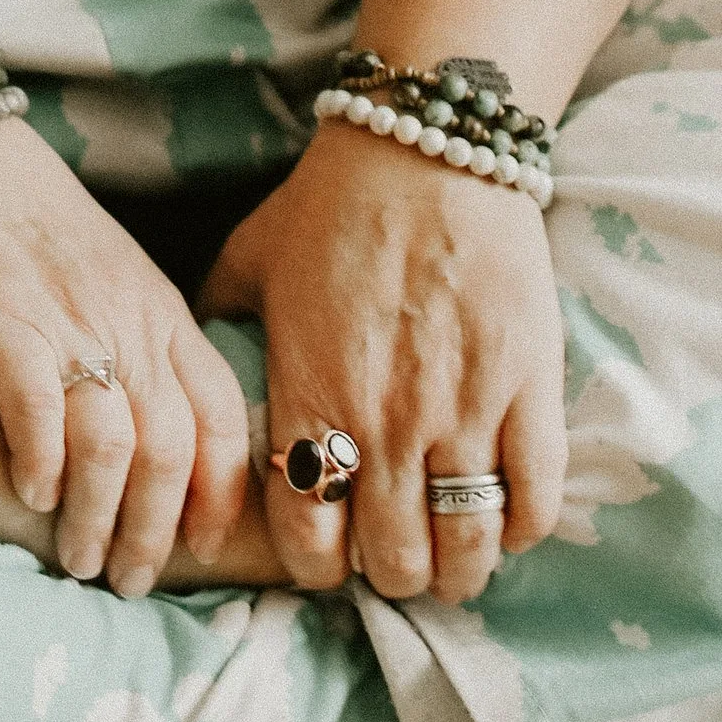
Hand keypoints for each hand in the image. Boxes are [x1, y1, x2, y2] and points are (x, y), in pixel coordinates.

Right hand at [0, 120, 251, 595]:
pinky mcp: (0, 317)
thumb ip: (143, 348)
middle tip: (131, 581)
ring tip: (77, 558)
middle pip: (171, 447)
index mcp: (162, 311)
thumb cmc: (33, 226)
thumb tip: (166, 446)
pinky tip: (28, 494)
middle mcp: (126, 319)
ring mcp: (67, 319)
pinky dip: (39, 462)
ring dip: (98, 518)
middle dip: (157, 531)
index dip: (222, 493)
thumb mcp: (113, 279)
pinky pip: (36, 407)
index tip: (204, 548)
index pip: (221, 415)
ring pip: (112, 444)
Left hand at [200, 123, 565, 604]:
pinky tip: (505, 515)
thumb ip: (215, 319)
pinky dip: (520, 526)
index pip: (311, 542)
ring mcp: (461, 411)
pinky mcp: (528, 390)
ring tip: (454, 555)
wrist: (423, 148)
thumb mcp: (250, 259)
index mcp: (311, 400)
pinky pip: (533, 501)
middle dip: (395, 573)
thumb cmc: (331, 203)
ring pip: (466, 546)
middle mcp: (383, 423)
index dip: (321, 566)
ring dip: (459, 568)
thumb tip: (188, 362)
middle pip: (396, 561)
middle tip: (399, 554)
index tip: (334, 553)